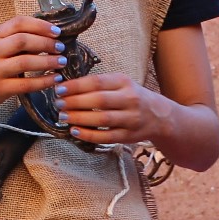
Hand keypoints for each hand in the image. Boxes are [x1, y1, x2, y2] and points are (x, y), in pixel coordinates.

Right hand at [0, 16, 66, 113]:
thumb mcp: (2, 46)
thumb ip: (22, 40)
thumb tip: (52, 37)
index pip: (18, 23)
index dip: (40, 25)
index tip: (57, 31)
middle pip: (22, 40)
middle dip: (46, 43)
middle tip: (61, 47)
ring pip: (25, 62)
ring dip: (47, 61)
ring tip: (62, 62)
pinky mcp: (0, 88)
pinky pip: (26, 84)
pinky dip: (44, 81)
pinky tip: (55, 78)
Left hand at [54, 72, 171, 145]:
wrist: (160, 116)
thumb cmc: (132, 97)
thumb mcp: (121, 84)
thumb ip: (100, 84)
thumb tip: (68, 87)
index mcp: (124, 82)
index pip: (97, 82)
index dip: (76, 86)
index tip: (59, 89)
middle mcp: (130, 99)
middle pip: (99, 100)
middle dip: (75, 102)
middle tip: (58, 104)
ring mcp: (131, 119)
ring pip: (102, 119)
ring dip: (79, 118)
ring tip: (63, 116)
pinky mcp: (129, 136)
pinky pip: (106, 137)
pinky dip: (88, 135)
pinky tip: (75, 131)